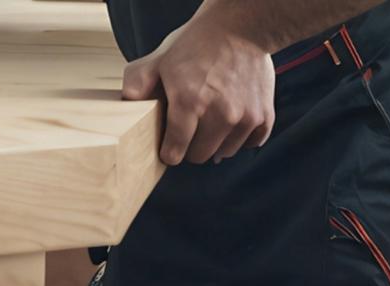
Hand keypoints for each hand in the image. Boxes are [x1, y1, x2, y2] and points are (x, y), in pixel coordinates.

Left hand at [122, 12, 275, 166]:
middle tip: (193, 125)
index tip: (171, 145)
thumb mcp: (161, 58)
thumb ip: (138, 82)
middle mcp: (219, 114)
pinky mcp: (263, 117)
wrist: (243, 24)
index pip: (175, 153)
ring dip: (217, 141)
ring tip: (214, 117)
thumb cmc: (198, 43)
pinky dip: (242, 137)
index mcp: (189, 103)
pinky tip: (235, 119)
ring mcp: (244, 117)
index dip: (170, 151)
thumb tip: (126, 102)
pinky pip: (250, 144)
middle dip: (193, 145)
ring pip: (224, 153)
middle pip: (199, 156)